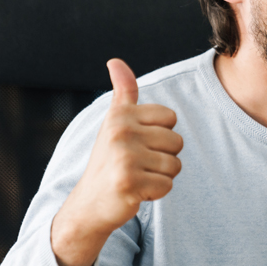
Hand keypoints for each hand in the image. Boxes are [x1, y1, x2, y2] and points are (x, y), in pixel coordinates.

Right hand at [51, 59, 182, 265]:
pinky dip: (156, 193)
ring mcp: (124, 157)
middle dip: (163, 157)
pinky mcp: (129, 183)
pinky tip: (136, 192)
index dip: (160, 135)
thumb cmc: (109, 160)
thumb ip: (123, 92)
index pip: (171, 118)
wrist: (90, 204)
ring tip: (137, 177)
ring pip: (175, 165)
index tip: (138, 144)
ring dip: (160, 176)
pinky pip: (167, 185)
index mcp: (121, 115)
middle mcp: (120, 132)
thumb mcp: (114, 122)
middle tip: (136, 164)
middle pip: (177, 142)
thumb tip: (115, 61)